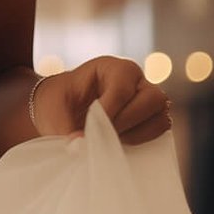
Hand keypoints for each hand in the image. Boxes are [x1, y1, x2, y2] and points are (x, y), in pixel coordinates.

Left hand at [35, 56, 172, 144]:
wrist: (63, 111)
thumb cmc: (60, 102)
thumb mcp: (53, 109)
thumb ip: (64, 126)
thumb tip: (80, 145)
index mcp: (113, 68)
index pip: (122, 89)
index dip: (110, 112)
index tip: (91, 130)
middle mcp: (136, 81)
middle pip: (152, 99)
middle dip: (127, 122)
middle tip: (103, 137)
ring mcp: (148, 101)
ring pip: (161, 117)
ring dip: (137, 134)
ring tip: (110, 142)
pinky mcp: (152, 121)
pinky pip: (161, 132)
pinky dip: (144, 141)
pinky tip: (120, 146)